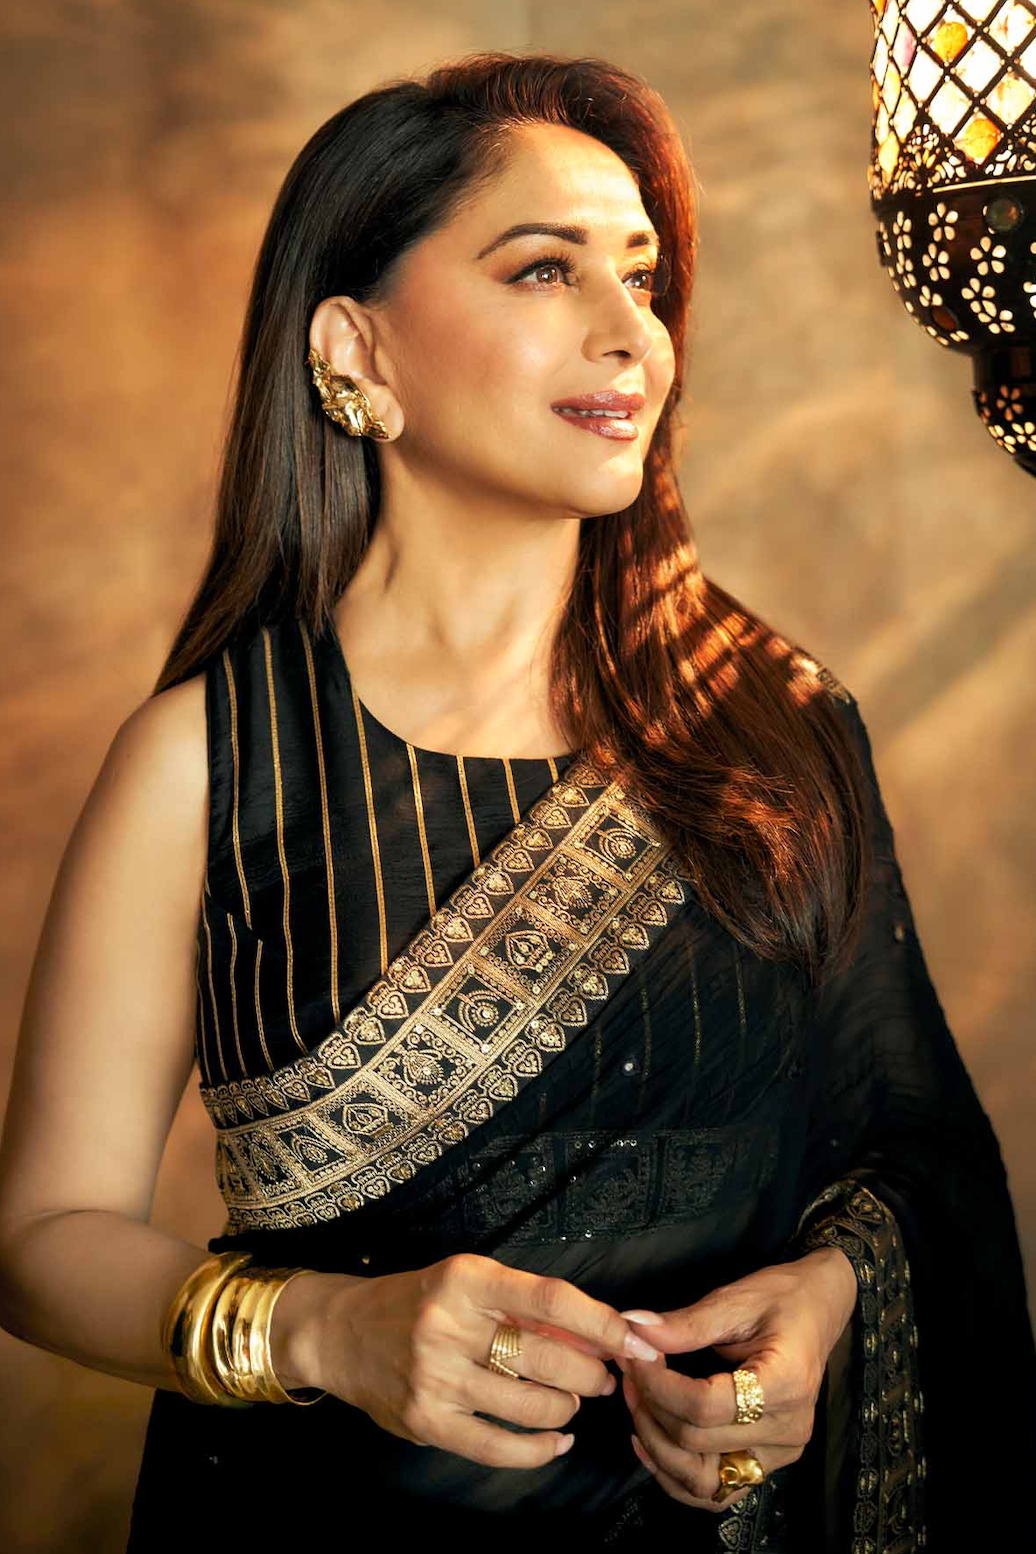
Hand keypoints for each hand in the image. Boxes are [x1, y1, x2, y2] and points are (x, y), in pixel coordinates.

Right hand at [276, 1252, 645, 1468]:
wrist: (340, 1331)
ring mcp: (434, 1376)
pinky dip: (539, 1449)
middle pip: (546, 1357)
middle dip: (591, 1374)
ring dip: (566, 1408)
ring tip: (570, 1402)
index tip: (639, 1341)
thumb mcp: (468, 1283)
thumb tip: (601, 1336)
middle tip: (603, 1379)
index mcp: (466, 1279)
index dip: (602, 1323)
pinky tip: (556, 1441)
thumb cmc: (419, 1301)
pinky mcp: (425, 1422)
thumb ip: (527, 1306)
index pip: (551, 1299)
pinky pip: (498, 1447)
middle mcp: (448, 1324)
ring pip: (529, 1404)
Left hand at [617, 1248, 856, 1511]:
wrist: (818, 1309)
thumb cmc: (782, 1297)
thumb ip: (685, 1323)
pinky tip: (651, 1442)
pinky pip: (717, 1489)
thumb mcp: (735, 1300)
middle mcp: (787, 1431)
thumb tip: (633, 1331)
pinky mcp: (768, 1461)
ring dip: (658, 1449)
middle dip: (650, 1407)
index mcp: (784, 1385)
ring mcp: (780, 1454)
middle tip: (628, 1371)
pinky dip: (678, 1476)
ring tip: (636, 1405)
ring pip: (704, 1482)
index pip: (704, 1406)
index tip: (635, 1355)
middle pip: (697, 1442)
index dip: (658, 1385)